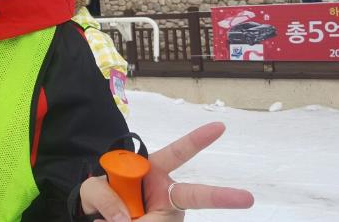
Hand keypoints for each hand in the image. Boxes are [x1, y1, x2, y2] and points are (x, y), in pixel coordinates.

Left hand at [80, 122, 253, 220]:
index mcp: (152, 172)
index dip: (196, 140)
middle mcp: (166, 194)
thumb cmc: (101, 198)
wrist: (98, 220)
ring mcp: (168, 214)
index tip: (218, 127)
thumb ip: (103, 195)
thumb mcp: (91, 191)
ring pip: (158, 220)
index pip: (177, 153)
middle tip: (247, 198)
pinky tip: (119, 221)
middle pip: (191, 196)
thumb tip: (123, 217)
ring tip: (118, 216)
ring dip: (134, 219)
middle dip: (220, 197)